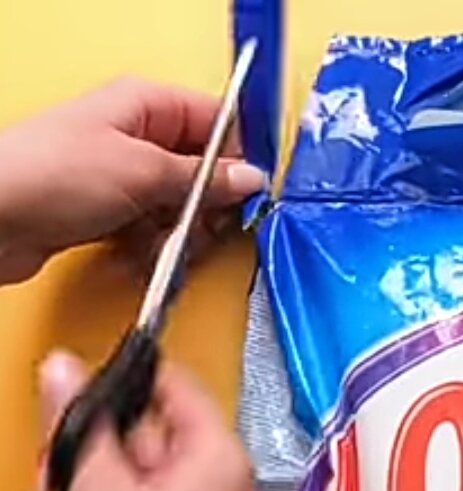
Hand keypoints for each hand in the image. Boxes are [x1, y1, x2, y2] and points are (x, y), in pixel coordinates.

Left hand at [0, 79, 265, 283]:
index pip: (217, 121)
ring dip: (183, 232)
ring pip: (182, 206)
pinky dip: (157, 247)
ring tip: (166, 242)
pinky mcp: (111, 213)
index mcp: (146, 105)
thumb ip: (205, 179)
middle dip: (210, 203)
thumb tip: (250, 180)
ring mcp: (124, 177)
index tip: (251, 190)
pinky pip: (156, 231)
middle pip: (204, 170)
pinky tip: (144, 253)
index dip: (239, 156)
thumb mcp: (144, 171)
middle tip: (204, 223)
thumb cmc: (50, 175)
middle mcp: (137, 137)